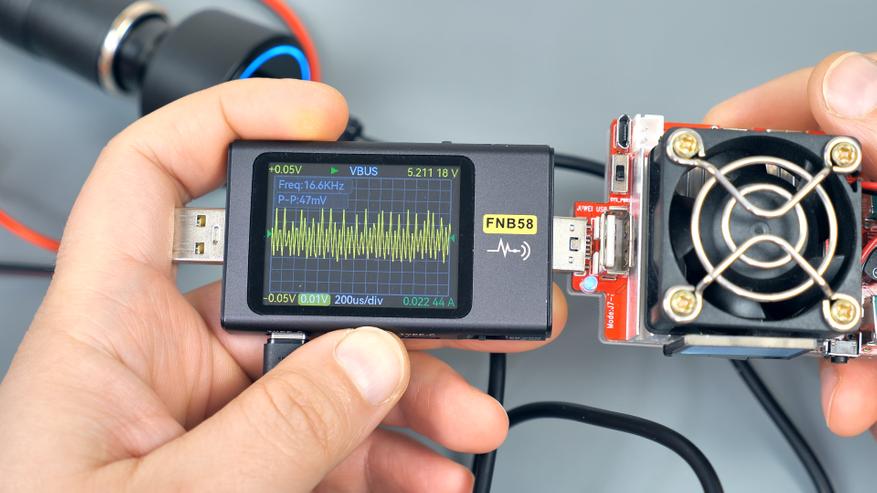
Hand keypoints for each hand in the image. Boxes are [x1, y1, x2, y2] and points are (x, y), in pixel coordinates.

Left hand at [0, 79, 567, 490]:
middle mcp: (164, 364)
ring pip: (329, 370)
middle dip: (387, 302)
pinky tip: (427, 471)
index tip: (318, 118)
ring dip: (409, 391)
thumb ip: (274, 432)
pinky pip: (331, 439)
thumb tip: (372, 358)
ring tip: (465, 421)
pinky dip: (388, 454)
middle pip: (291, 289)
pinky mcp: (248, 468)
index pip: (153, 180)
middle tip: (462, 308)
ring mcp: (214, 419)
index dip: (231, 121)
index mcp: (106, 334)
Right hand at [705, 51, 876, 436]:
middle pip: (805, 205)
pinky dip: (856, 377)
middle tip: (707, 265)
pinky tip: (854, 399)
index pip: (821, 102)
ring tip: (791, 355)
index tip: (689, 144)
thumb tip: (842, 88)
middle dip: (759, 250)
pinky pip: (865, 342)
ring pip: (830, 285)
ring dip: (806, 334)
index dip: (748, 115)